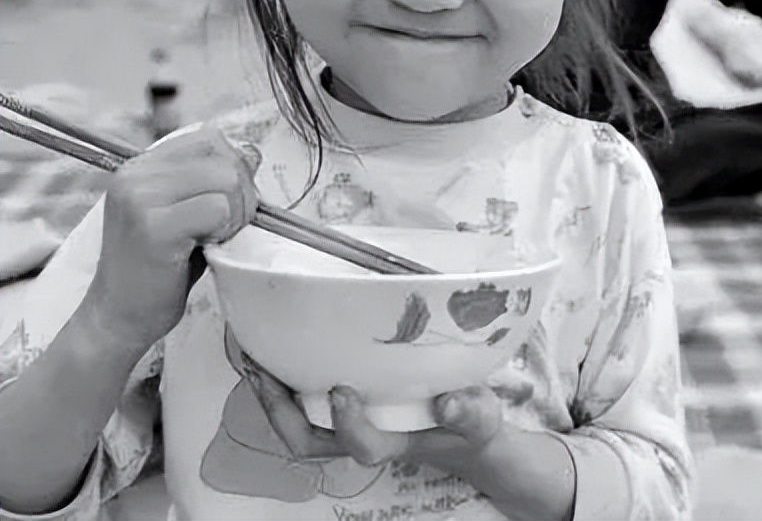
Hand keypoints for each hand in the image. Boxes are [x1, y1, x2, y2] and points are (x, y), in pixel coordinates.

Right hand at [86, 126, 258, 351]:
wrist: (117, 317)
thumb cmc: (156, 268)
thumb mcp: (182, 211)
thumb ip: (209, 180)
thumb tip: (251, 154)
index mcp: (140, 166)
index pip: (210, 138)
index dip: (233, 167)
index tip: (227, 201)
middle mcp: (136, 174)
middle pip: (224, 156)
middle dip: (242, 192)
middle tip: (225, 226)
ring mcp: (141, 198)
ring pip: (227, 180)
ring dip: (237, 213)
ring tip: (214, 237)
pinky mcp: (154, 227)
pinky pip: (219, 210)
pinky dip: (226, 230)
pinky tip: (206, 247)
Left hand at [239, 351, 574, 520]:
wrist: (465, 434)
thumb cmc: (469, 425)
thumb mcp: (480, 417)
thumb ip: (469, 412)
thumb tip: (450, 403)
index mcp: (393, 440)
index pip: (363, 445)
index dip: (348, 424)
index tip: (343, 391)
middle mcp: (360, 435)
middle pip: (307, 438)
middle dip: (279, 409)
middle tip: (260, 368)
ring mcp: (347, 421)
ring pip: (296, 421)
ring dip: (270, 391)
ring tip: (251, 352)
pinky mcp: (343, 402)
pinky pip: (301, 397)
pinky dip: (281, 376)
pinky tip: (271, 346)